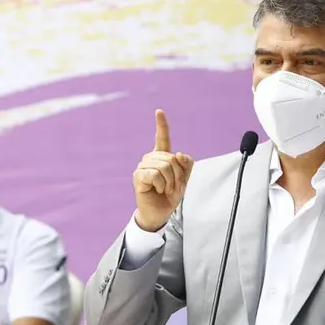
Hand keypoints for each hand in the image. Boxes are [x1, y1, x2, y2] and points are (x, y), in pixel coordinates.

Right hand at [132, 110, 193, 231]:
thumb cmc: (170, 196)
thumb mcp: (184, 179)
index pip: (162, 138)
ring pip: (164, 166)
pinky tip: (157, 190)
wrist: (160, 213)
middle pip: (171, 158)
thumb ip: (187, 164)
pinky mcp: (138, 176)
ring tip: (165, 189)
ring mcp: (143, 167)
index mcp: (162, 157)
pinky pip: (155, 174)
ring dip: (170, 181)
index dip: (161, 125)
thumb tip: (178, 154)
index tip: (159, 111)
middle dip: (178, 175)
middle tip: (173, 187)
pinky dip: (161, 184)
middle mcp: (150, 159)